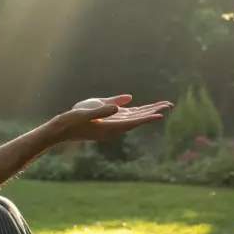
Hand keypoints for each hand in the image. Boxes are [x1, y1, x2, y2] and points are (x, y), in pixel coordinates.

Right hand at [51, 95, 171, 141]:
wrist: (63, 129)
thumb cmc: (73, 120)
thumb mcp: (87, 113)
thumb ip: (104, 109)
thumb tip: (121, 107)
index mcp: (111, 127)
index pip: (134, 122)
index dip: (147, 117)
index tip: (161, 115)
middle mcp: (115, 127)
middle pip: (139, 118)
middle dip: (154, 111)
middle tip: (170, 104)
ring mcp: (113, 124)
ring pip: (135, 116)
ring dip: (148, 110)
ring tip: (163, 105)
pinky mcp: (109, 120)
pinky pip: (127, 115)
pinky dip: (138, 111)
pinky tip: (144, 107)